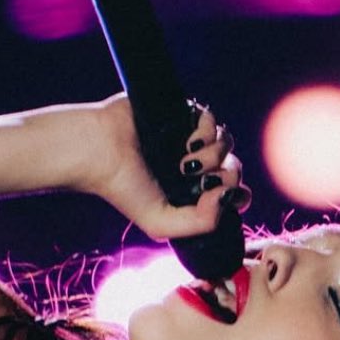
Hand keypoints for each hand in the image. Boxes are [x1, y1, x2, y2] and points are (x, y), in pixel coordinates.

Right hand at [75, 94, 250, 242]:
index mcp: (192, 193)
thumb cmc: (124, 189)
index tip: (224, 196)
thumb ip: (200, 224)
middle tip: (202, 180)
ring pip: (226, 143)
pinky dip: (206, 131)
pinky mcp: (183, 115)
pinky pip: (211, 120)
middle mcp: (196, 167)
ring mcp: (190, 140)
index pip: (233, 194)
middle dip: (227, 176)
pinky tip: (187, 143)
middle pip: (234, 168)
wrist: (100, 152)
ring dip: (214, 155)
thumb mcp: (160, 223)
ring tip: (186, 162)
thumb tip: (227, 197)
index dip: (238, 195)